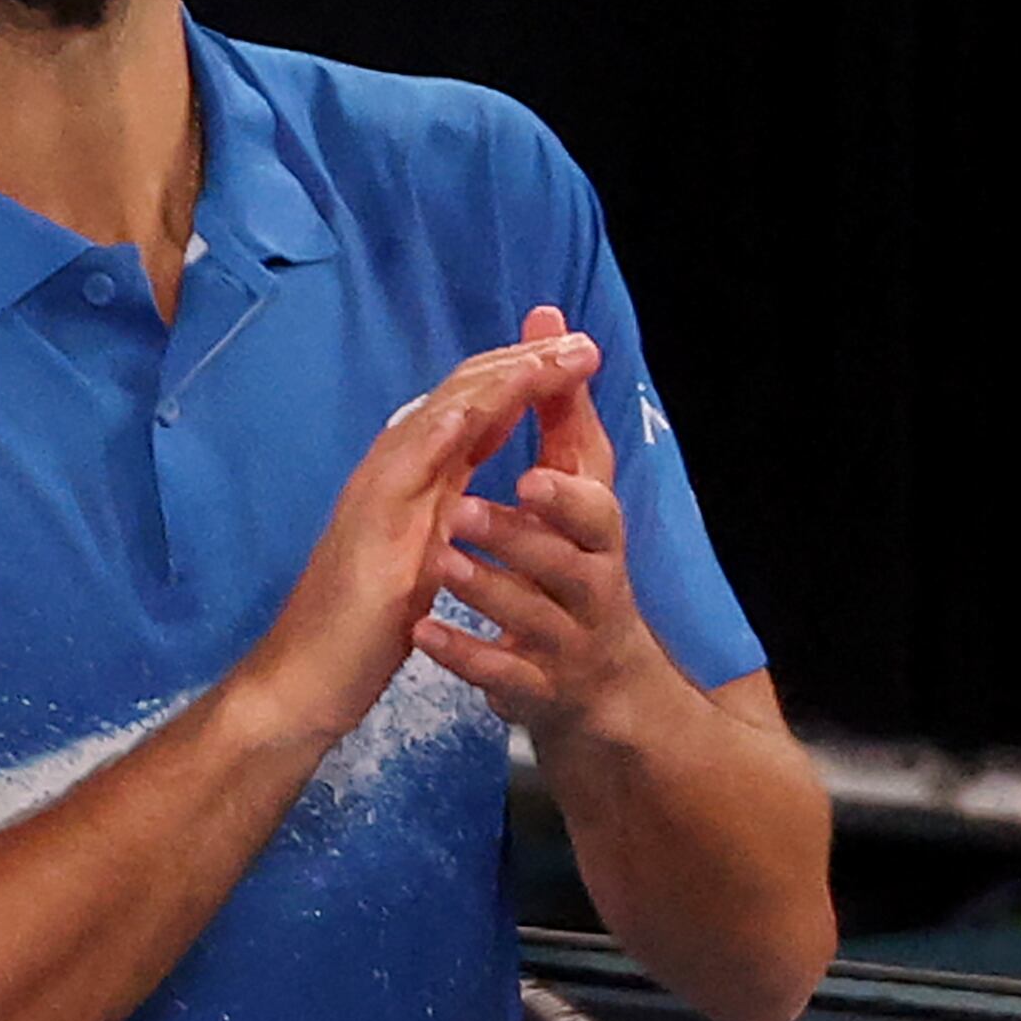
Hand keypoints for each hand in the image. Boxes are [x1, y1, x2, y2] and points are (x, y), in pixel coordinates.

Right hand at [233, 318, 601, 748]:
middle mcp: (392, 474)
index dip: (523, 377)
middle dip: (522, 364)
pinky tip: (471, 411)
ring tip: (547, 356)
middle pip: (460, 398)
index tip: (577, 355)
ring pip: (437, 419)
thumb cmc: (359, 630)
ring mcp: (374, 496)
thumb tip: (473, 487)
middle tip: (581, 340)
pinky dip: (437, 435)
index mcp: (412, 481)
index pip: (472, 410)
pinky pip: (402, 471)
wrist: (303, 681)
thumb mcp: (419, 559)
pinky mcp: (366, 531)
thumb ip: (442, 515)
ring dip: (494, 384)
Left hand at [416, 306, 673, 744]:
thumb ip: (559, 422)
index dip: (567, 488)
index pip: (594, 505)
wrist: (590, 691)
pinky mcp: (532, 686)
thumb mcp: (570, 505)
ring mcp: (562, 641)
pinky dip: (464, 654)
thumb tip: (550, 330)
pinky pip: (500, 673)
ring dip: (485, 588)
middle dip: (523, 535)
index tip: (532, 470)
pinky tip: (424, 636)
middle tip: (467, 512)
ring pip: (529, 617)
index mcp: (596, 540)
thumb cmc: (573, 577)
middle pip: (570, 561)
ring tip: (439, 564)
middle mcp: (589, 586)